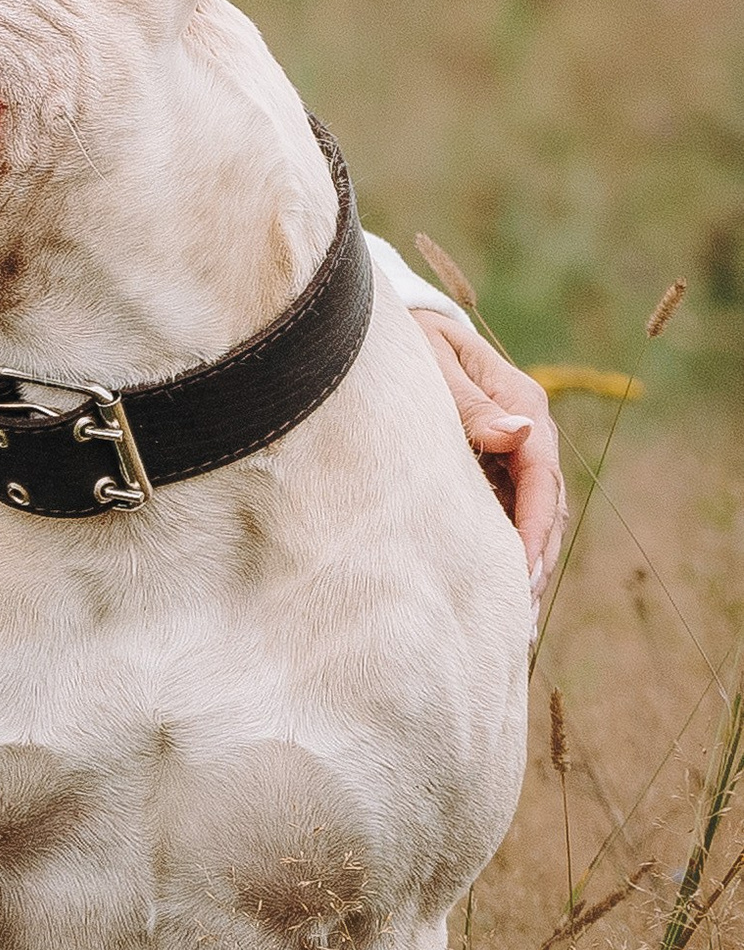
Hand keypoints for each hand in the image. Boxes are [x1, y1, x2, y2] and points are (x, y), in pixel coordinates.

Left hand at [415, 311, 563, 598]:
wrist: (404, 328)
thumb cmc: (413, 341)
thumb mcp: (434, 361)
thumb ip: (470, 403)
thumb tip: (519, 434)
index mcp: (522, 400)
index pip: (540, 474)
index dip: (534, 526)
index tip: (522, 571)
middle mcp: (528, 428)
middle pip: (546, 504)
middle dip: (536, 559)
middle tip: (517, 614)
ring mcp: (515, 450)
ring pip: (533, 515)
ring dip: (527, 564)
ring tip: (513, 621)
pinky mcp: (496, 466)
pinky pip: (511, 513)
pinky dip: (509, 552)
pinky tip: (500, 595)